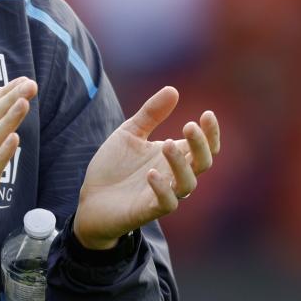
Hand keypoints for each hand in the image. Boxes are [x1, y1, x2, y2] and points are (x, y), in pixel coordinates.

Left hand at [73, 86, 218, 250]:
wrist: (90, 198)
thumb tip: (173, 89)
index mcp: (174, 156)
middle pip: (203, 162)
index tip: (207, 114)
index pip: (204, 146)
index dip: (211, 132)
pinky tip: (152, 173)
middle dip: (201, 144)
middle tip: (189, 125)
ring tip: (167, 144)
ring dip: (180, 164)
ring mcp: (164, 193)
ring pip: (188, 183)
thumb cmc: (114, 166)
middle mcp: (174, 175)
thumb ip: (151, 114)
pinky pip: (167, 203)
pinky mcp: (148, 210)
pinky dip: (163, 188)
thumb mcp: (130, 133)